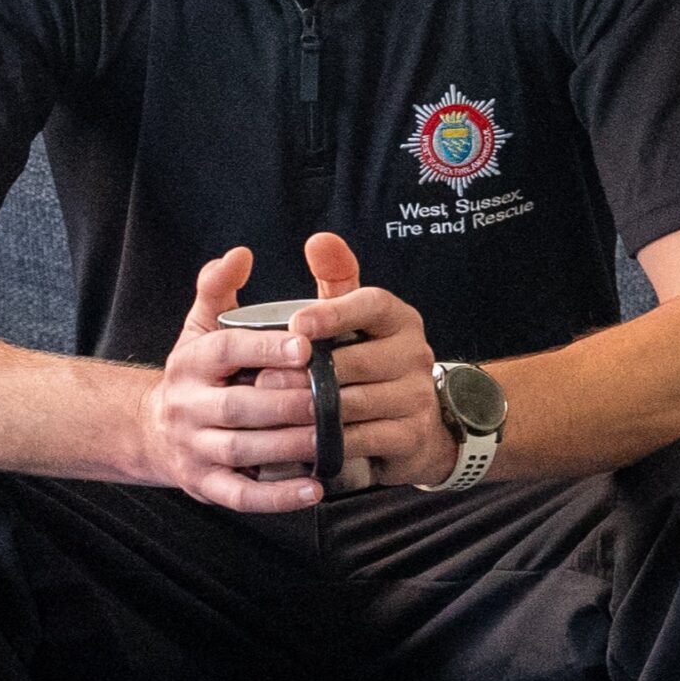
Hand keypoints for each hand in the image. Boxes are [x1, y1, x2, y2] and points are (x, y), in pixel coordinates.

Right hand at [137, 247, 327, 512]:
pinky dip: (279, 496)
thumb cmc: (199, 375)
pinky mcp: (205, 485)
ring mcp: (194, 448)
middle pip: (240, 405)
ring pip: (243, 450)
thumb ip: (218, 291)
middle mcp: (187, 405)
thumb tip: (239, 254)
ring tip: (333, 439)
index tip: (307, 345)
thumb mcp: (200, 329)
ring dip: (290, 446)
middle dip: (289, 403)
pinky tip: (316, 488)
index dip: (266, 348)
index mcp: (192, 361)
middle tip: (336, 399)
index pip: (227, 350)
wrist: (152, 431)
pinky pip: (242, 495)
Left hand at [259, 234, 457, 490]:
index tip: (295, 324)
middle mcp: (416, 354)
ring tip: (274, 410)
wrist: (409, 427)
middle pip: (358, 360)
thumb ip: (334, 278)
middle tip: (262, 379)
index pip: (371, 304)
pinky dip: (330, 440)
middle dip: (309, 372)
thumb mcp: (351, 317)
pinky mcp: (412, 435)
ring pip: (356, 401)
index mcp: (399, 319)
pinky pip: (364, 437)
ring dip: (313, 408)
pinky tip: (302, 439)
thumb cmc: (363, 362)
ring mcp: (417, 396)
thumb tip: (320, 240)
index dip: (333, 313)